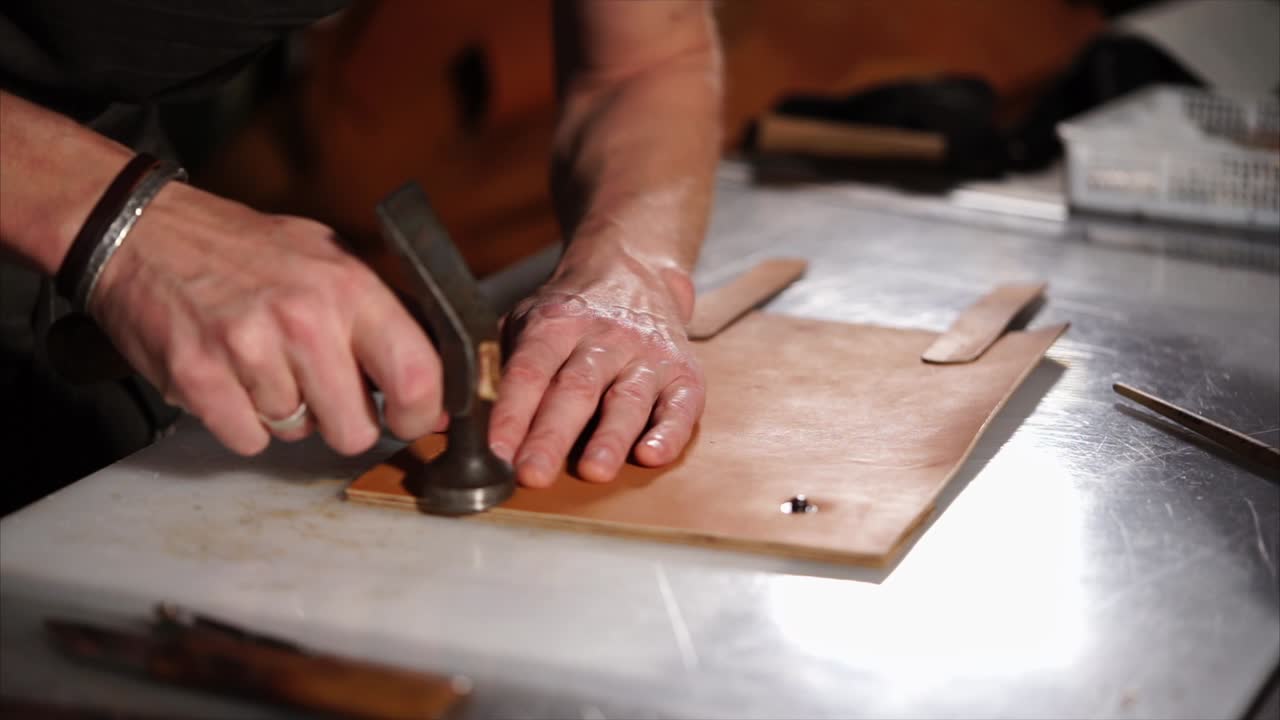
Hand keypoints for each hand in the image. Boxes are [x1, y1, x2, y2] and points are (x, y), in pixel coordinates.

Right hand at [90, 182, 442, 455]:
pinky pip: (247, 440)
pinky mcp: (199, 378)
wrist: (147, 232)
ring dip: (285, 412)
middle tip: (321, 389)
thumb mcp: (332, 260)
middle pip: (355, 430)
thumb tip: (434, 395)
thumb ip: (387, 323)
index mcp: (350, 288)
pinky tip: (232, 377)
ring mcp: (249, 350)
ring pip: (297, 434)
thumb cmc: (249, 252)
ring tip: (263, 363)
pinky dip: (241, 420)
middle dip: (343, 422)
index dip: (420, 414)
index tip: (409, 419)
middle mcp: (305, 319)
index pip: (417, 376)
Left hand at [489, 260, 704, 485]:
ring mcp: (647, 354)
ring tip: (593, 471)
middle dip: (552, 434)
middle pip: (576, 387)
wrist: (634, 270)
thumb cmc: (570, 313)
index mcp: (556, 324)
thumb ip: (488, 370)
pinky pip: (682, 404)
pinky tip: (652, 455)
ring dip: (611, 436)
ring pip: (628, 396)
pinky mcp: (684, 372)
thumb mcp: (524, 324)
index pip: (529, 369)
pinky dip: (669, 431)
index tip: (493, 450)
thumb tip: (440, 419)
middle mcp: (604, 337)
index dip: (510, 410)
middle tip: (531, 474)